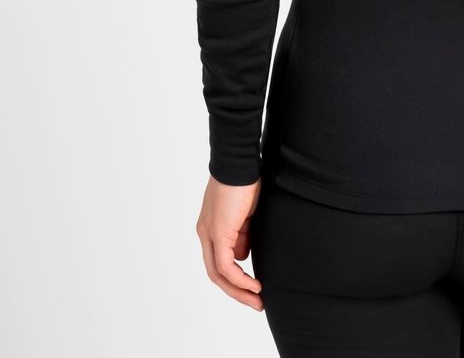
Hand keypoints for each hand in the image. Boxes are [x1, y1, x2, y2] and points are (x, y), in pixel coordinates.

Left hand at [196, 175, 263, 309]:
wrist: (239, 162)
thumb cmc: (245, 179)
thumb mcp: (245, 212)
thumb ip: (242, 232)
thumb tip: (244, 253)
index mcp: (211, 227)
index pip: (219, 260)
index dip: (235, 276)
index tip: (253, 286)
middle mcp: (205, 233)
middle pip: (216, 273)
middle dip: (237, 291)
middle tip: (255, 302)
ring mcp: (209, 234)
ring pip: (219, 274)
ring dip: (239, 290)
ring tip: (257, 300)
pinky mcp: (218, 233)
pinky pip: (226, 266)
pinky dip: (240, 279)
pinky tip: (254, 285)